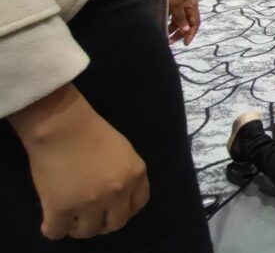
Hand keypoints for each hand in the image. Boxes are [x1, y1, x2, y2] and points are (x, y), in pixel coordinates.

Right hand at [9, 85, 149, 239]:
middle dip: (103, 223)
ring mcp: (90, 203)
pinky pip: (56, 232)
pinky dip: (53, 230)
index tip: (113, 210)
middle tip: (90, 217)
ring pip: (88, 231)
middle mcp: (117, 193)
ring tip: (70, 218)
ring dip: (79, 228)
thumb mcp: (122, 150)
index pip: (138, 204)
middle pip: (115, 223)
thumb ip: (125, 173)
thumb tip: (117, 195)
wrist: (61, 126)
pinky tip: (51, 221)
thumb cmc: (90, 131)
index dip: (125, 210)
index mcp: (135, 175)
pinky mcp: (60, 209)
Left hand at [167, 0, 199, 44]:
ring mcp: (180, 5)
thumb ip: (180, 17)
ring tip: (165, 38)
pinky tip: (163, 28)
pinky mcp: (172, 4)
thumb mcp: (175, 3)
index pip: (195, 23)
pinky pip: (173, 17)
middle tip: (170, 42)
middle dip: (180, 34)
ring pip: (179, 21)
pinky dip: (169, 23)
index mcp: (192, 6)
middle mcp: (187, 6)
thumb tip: (186, 30)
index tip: (185, 43)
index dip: (191, 33)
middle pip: (187, 24)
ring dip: (173, 30)